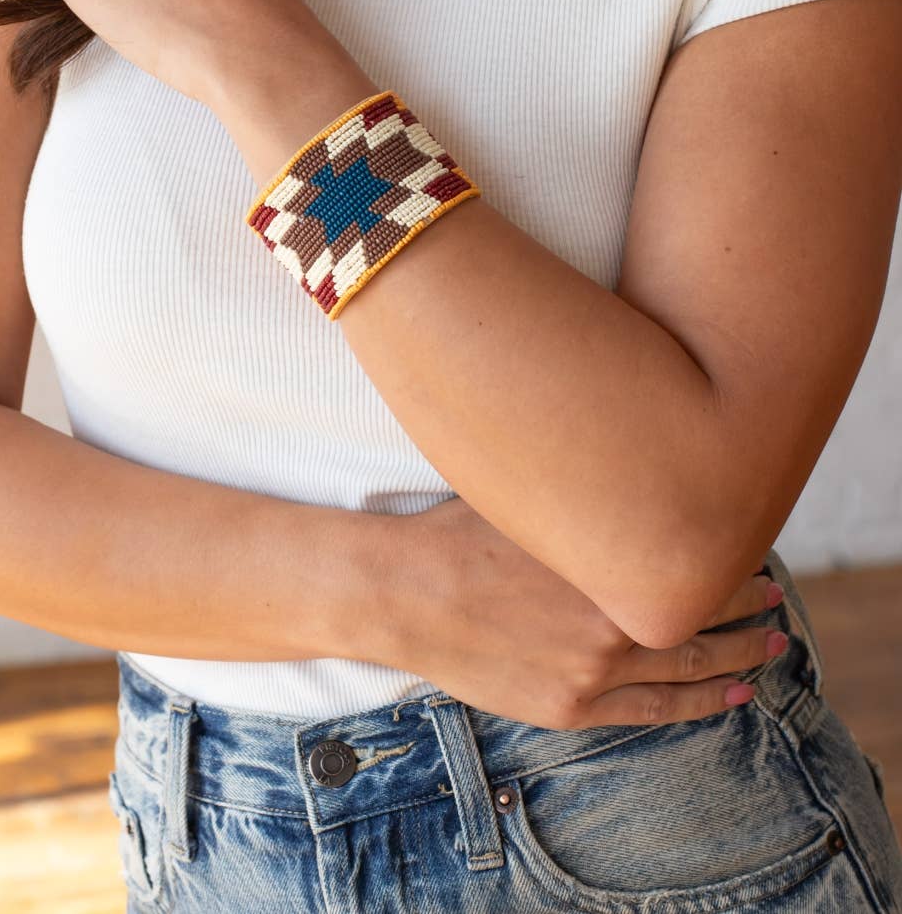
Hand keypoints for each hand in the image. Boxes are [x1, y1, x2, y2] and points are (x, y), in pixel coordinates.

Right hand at [396, 496, 785, 730]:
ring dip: (742, 658)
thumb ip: (584, 494)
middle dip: (747, 605)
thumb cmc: (457, 532)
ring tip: (775, 646)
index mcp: (605, 559)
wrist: (403, 592)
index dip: (728, 556)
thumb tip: (629, 466)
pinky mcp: (570, 708)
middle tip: (772, 595)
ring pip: (693, 668)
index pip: (694, 560)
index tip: (747, 544)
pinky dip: (703, 705)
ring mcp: (594, 670)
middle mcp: (612, 617)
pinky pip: (655, 712)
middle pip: (705, 613)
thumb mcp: (529, 494)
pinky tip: (737, 697)